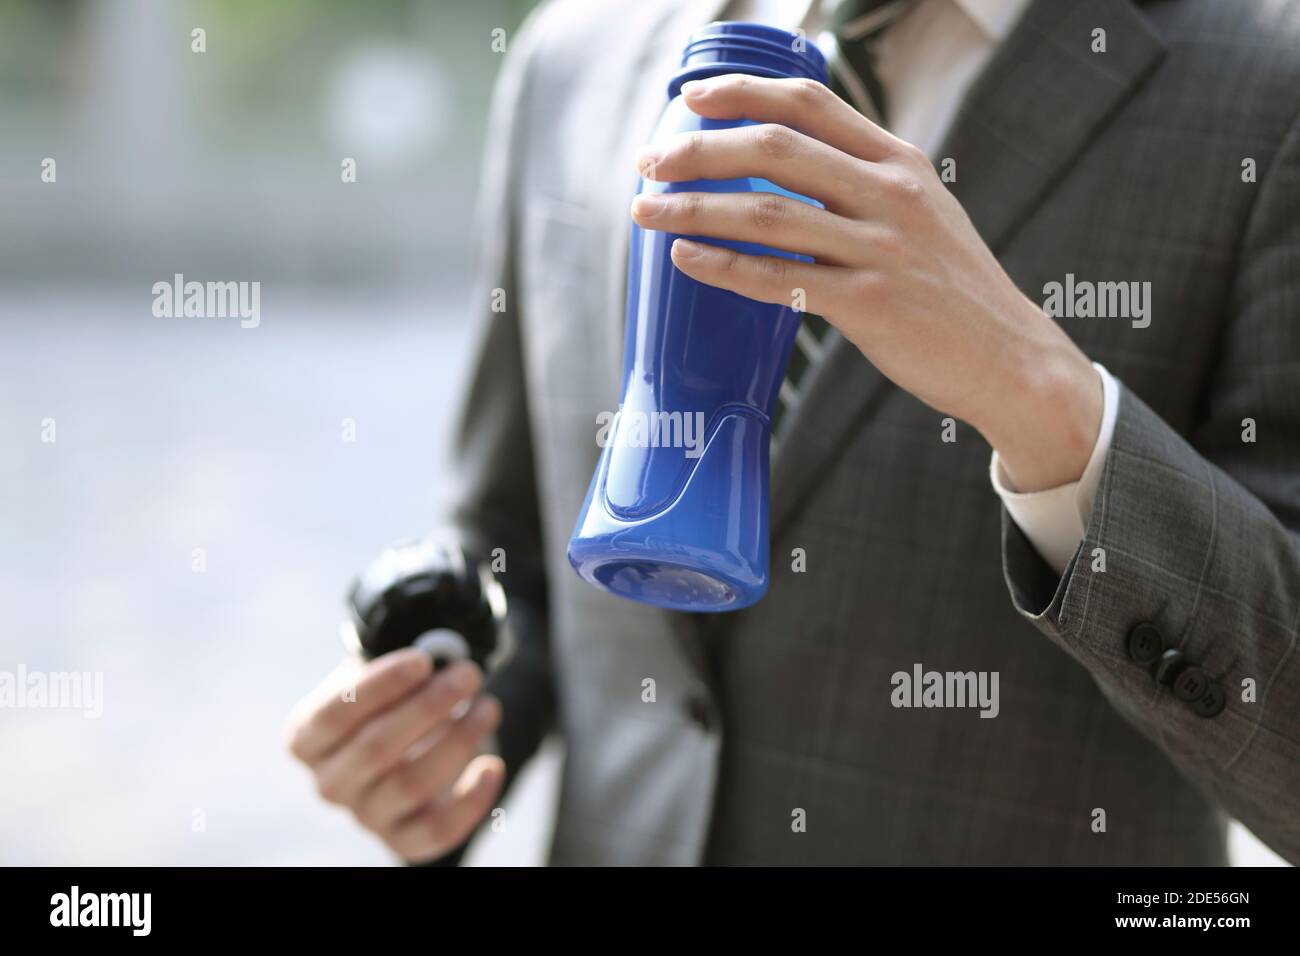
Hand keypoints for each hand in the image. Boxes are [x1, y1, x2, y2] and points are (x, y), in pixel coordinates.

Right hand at [285, 649, 503, 862]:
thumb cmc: (391, 699)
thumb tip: (442, 652)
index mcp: (308, 738)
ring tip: (487, 707)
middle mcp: (329, 782)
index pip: (334, 715)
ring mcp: (365, 815)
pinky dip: (471, 801)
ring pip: (411, 784)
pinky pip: (436, 831)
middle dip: (428, 706)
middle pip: (375, 749)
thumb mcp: (384, 674)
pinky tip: (492, 765)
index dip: (380, 686)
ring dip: (458, 741)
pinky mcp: (402, 839)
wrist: (410, 744)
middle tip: (468, 674)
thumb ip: (402, 664)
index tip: (423, 660)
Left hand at [630, 74, 1101, 491]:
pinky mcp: (870, 304)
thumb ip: (862, 184)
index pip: (810, 103)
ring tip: (647, 209)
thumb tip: (788, 170)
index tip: (692, 98)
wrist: (1010, 357)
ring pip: (766, 214)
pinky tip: (686, 258)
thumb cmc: (953, 288)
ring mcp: (881, 249)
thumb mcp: (922, 212)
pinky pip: (779, 280)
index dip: (744, 93)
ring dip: (694, 207)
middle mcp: (890, 194)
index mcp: (899, 162)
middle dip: (700, 150)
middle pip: (776, 149)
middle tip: (651, 162)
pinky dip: (724, 266)